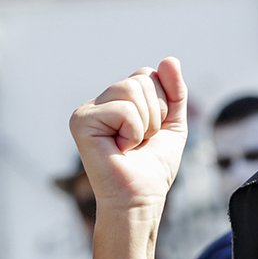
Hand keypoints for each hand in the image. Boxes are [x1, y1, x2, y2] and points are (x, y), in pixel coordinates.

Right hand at [69, 58, 187, 214]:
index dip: (163, 104)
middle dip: (156, 114)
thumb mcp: (173, 124)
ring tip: (132, 144)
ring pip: (132, 90)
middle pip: (141, 80)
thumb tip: (170, 59)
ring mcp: (86, 110)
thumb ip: (175, 93)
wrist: (141, 198)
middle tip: (142, 140)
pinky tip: (121, 148)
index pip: (148, 75)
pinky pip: (124, 109)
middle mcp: (98, 101)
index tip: (153, 131)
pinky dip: (133, 131)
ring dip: (145, 123)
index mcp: (116, 100)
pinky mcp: (81, 120)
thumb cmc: (153, 167)